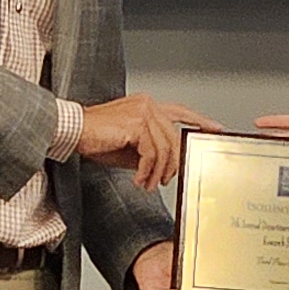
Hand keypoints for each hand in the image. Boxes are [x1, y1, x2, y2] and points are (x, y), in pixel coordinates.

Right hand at [78, 90, 219, 191]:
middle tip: (165, 181)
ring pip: (165, 148)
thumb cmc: (97, 139)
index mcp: (147, 105)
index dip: (199, 120)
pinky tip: (138, 180)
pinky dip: (146, 171)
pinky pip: (151, 153)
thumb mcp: (129, 146)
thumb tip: (167, 166)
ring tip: (148, 184)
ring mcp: (143, 112)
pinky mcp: (136, 124)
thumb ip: (150, 150)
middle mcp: (148, 105)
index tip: (215, 129)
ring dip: (158, 172)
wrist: (73, 132)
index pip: (180, 111)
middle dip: (173, 164)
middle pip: (174, 137)